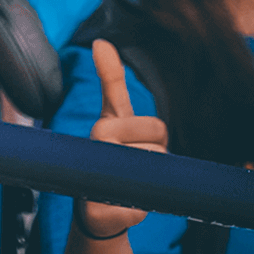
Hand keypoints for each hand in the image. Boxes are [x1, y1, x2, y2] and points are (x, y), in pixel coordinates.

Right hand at [78, 39, 169, 239]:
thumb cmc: (109, 155)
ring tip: (125, 182)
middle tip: (131, 166)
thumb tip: (101, 42)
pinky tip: (121, 204)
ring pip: (154, 176)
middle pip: (159, 152)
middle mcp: (97, 150)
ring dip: (148, 182)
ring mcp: (97, 180)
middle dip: (153, 161)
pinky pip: (141, 208)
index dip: (154, 138)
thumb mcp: (112, 115)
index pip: (157, 128)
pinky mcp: (101, 211)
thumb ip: (110, 80)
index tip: (134, 143)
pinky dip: (137, 208)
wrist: (94, 208)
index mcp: (103, 127)